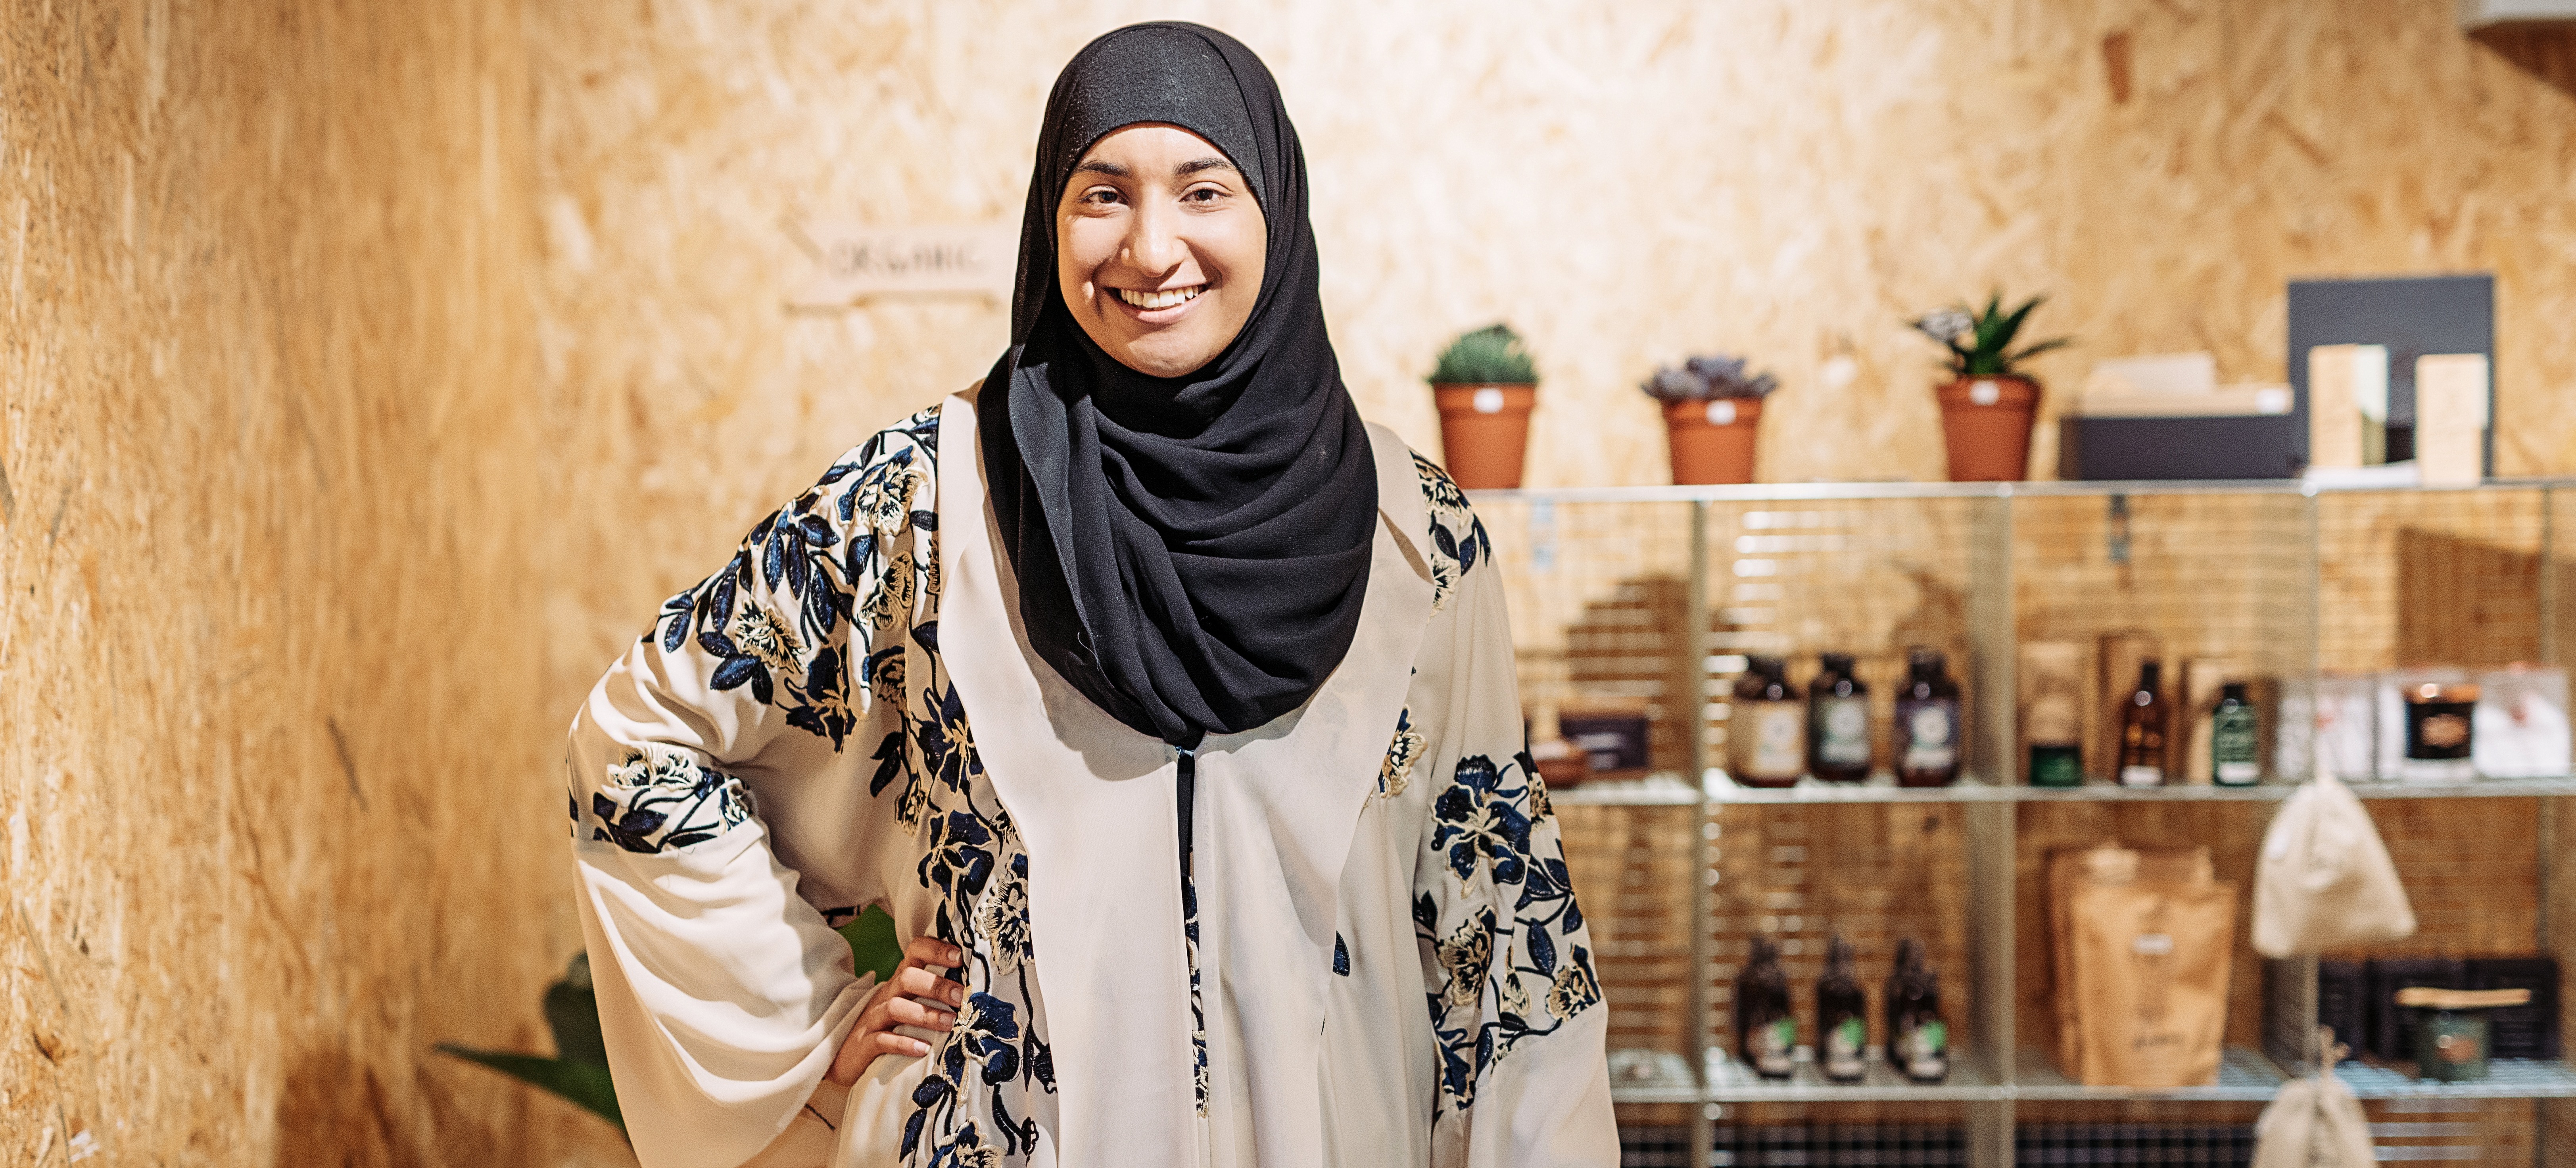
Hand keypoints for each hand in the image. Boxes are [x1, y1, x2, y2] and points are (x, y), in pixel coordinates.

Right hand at [826, 936, 966, 1084]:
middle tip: (961, 997)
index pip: (915, 952)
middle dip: (936, 985)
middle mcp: (887, 994)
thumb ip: (932, 993)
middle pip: (907, 978)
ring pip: (896, 1007)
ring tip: (950, 1024)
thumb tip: (973, 989)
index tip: (958, 957)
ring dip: (925, 1014)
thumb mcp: (908, 1003)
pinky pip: (883, 1040)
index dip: (935, 950)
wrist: (844, 1054)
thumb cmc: (888, 1025)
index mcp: (900, 981)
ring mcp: (874, 1018)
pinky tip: (924, 1049)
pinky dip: (904, 1044)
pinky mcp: (866, 1043)